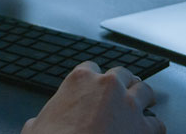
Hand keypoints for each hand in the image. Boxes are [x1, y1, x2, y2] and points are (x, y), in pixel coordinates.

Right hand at [21, 62, 164, 133]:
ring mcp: (129, 105)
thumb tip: (37, 123)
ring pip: (145, 91)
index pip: (91, 66)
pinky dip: (152, 126)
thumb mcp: (37, 123)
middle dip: (123, 83)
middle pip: (122, 73)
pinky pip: (157, 122)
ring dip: (143, 98)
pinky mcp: (144, 128)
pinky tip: (146, 131)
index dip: (94, 79)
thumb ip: (45, 115)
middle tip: (122, 93)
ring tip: (141, 107)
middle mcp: (106, 85)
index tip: (95, 88)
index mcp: (79, 79)